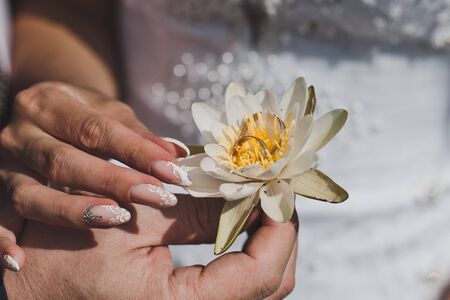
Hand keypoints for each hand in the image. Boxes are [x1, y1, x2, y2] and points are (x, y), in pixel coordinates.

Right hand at [0, 81, 188, 270]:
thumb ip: (140, 136)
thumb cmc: (83, 115)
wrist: (43, 111)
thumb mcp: (109, 113)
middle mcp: (20, 133)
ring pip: (32, 194)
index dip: (137, 152)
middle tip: (156, 197)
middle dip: (113, 182)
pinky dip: (3, 241)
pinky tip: (20, 261)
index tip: (173, 172)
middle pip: (63, 162)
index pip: (95, 130)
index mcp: (50, 103)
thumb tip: (177, 155)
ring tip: (117, 219)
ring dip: (73, 211)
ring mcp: (5, 165)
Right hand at [3, 197, 297, 298]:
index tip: (279, 188)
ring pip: (260, 284)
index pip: (261, 274)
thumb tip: (247, 193)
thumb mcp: (132, 216)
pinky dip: (248, 247)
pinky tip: (237, 218)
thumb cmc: (64, 253)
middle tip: (273, 189)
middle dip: (280, 232)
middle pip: (272, 282)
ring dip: (267, 238)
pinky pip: (238, 280)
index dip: (279, 227)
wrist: (33, 283)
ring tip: (257, 198)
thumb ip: (198, 209)